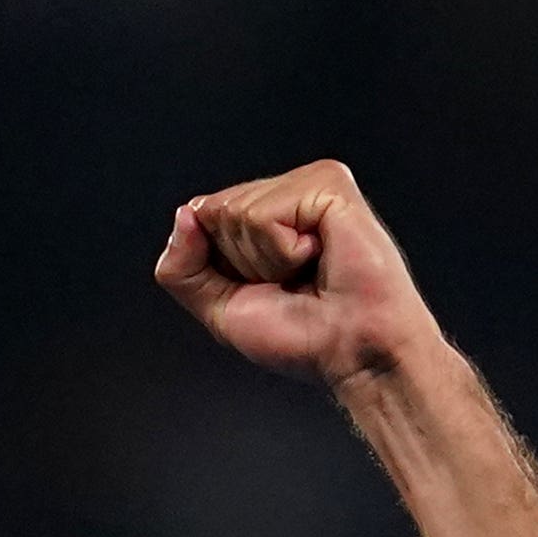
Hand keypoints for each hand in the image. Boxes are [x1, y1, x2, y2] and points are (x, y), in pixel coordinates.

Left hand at [153, 161, 440, 388]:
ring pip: (237, 212)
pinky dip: (283, 252)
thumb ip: (183, 268)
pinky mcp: (329, 185)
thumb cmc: (304, 337)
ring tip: (309, 273)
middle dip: (243, 263)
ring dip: (267, 260)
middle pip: (215, 212)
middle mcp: (286, 192)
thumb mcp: (220, 309)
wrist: (355, 353)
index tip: (266, 288)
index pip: (201, 216)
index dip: (220, 265)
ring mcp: (309, 184)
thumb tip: (183, 215)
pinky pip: (264, 215)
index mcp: (265, 214)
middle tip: (293, 283)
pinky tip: (321, 258)